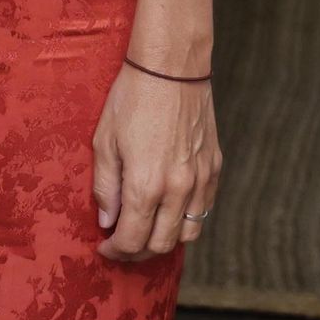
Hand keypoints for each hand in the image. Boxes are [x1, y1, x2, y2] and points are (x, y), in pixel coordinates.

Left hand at [92, 65, 220, 261]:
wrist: (171, 67)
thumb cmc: (131, 97)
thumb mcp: (104, 139)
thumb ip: (105, 185)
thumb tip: (107, 220)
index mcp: (146, 185)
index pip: (132, 239)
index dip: (115, 250)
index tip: (104, 247)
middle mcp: (177, 190)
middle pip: (161, 244)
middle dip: (137, 252)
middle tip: (121, 244)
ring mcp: (200, 180)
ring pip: (187, 234)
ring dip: (164, 240)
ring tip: (145, 231)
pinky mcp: (214, 168)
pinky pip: (204, 209)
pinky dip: (186, 220)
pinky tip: (169, 210)